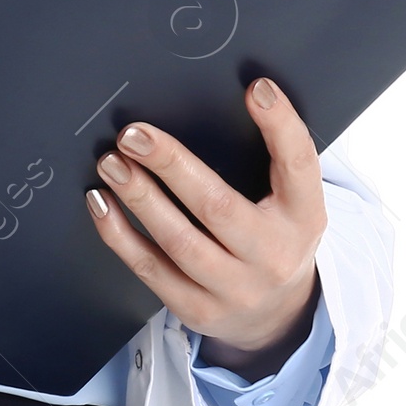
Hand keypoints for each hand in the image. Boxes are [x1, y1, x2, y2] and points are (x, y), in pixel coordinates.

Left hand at [86, 76, 325, 378]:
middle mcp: (272, 256)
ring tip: (112, 163)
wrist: (278, 316)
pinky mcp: (197, 310)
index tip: (257, 89)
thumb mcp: (292, 200)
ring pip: (178, 241)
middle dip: (171, 165)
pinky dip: (119, 234)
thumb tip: (245, 92)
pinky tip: (102, 204)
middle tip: (134, 135)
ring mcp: (235, 290)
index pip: (300, 166)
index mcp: (303, 218)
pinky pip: (151, 269)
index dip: (281, 126)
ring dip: (139, 198)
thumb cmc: (276, 237)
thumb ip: (273, 156)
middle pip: (218, 207)